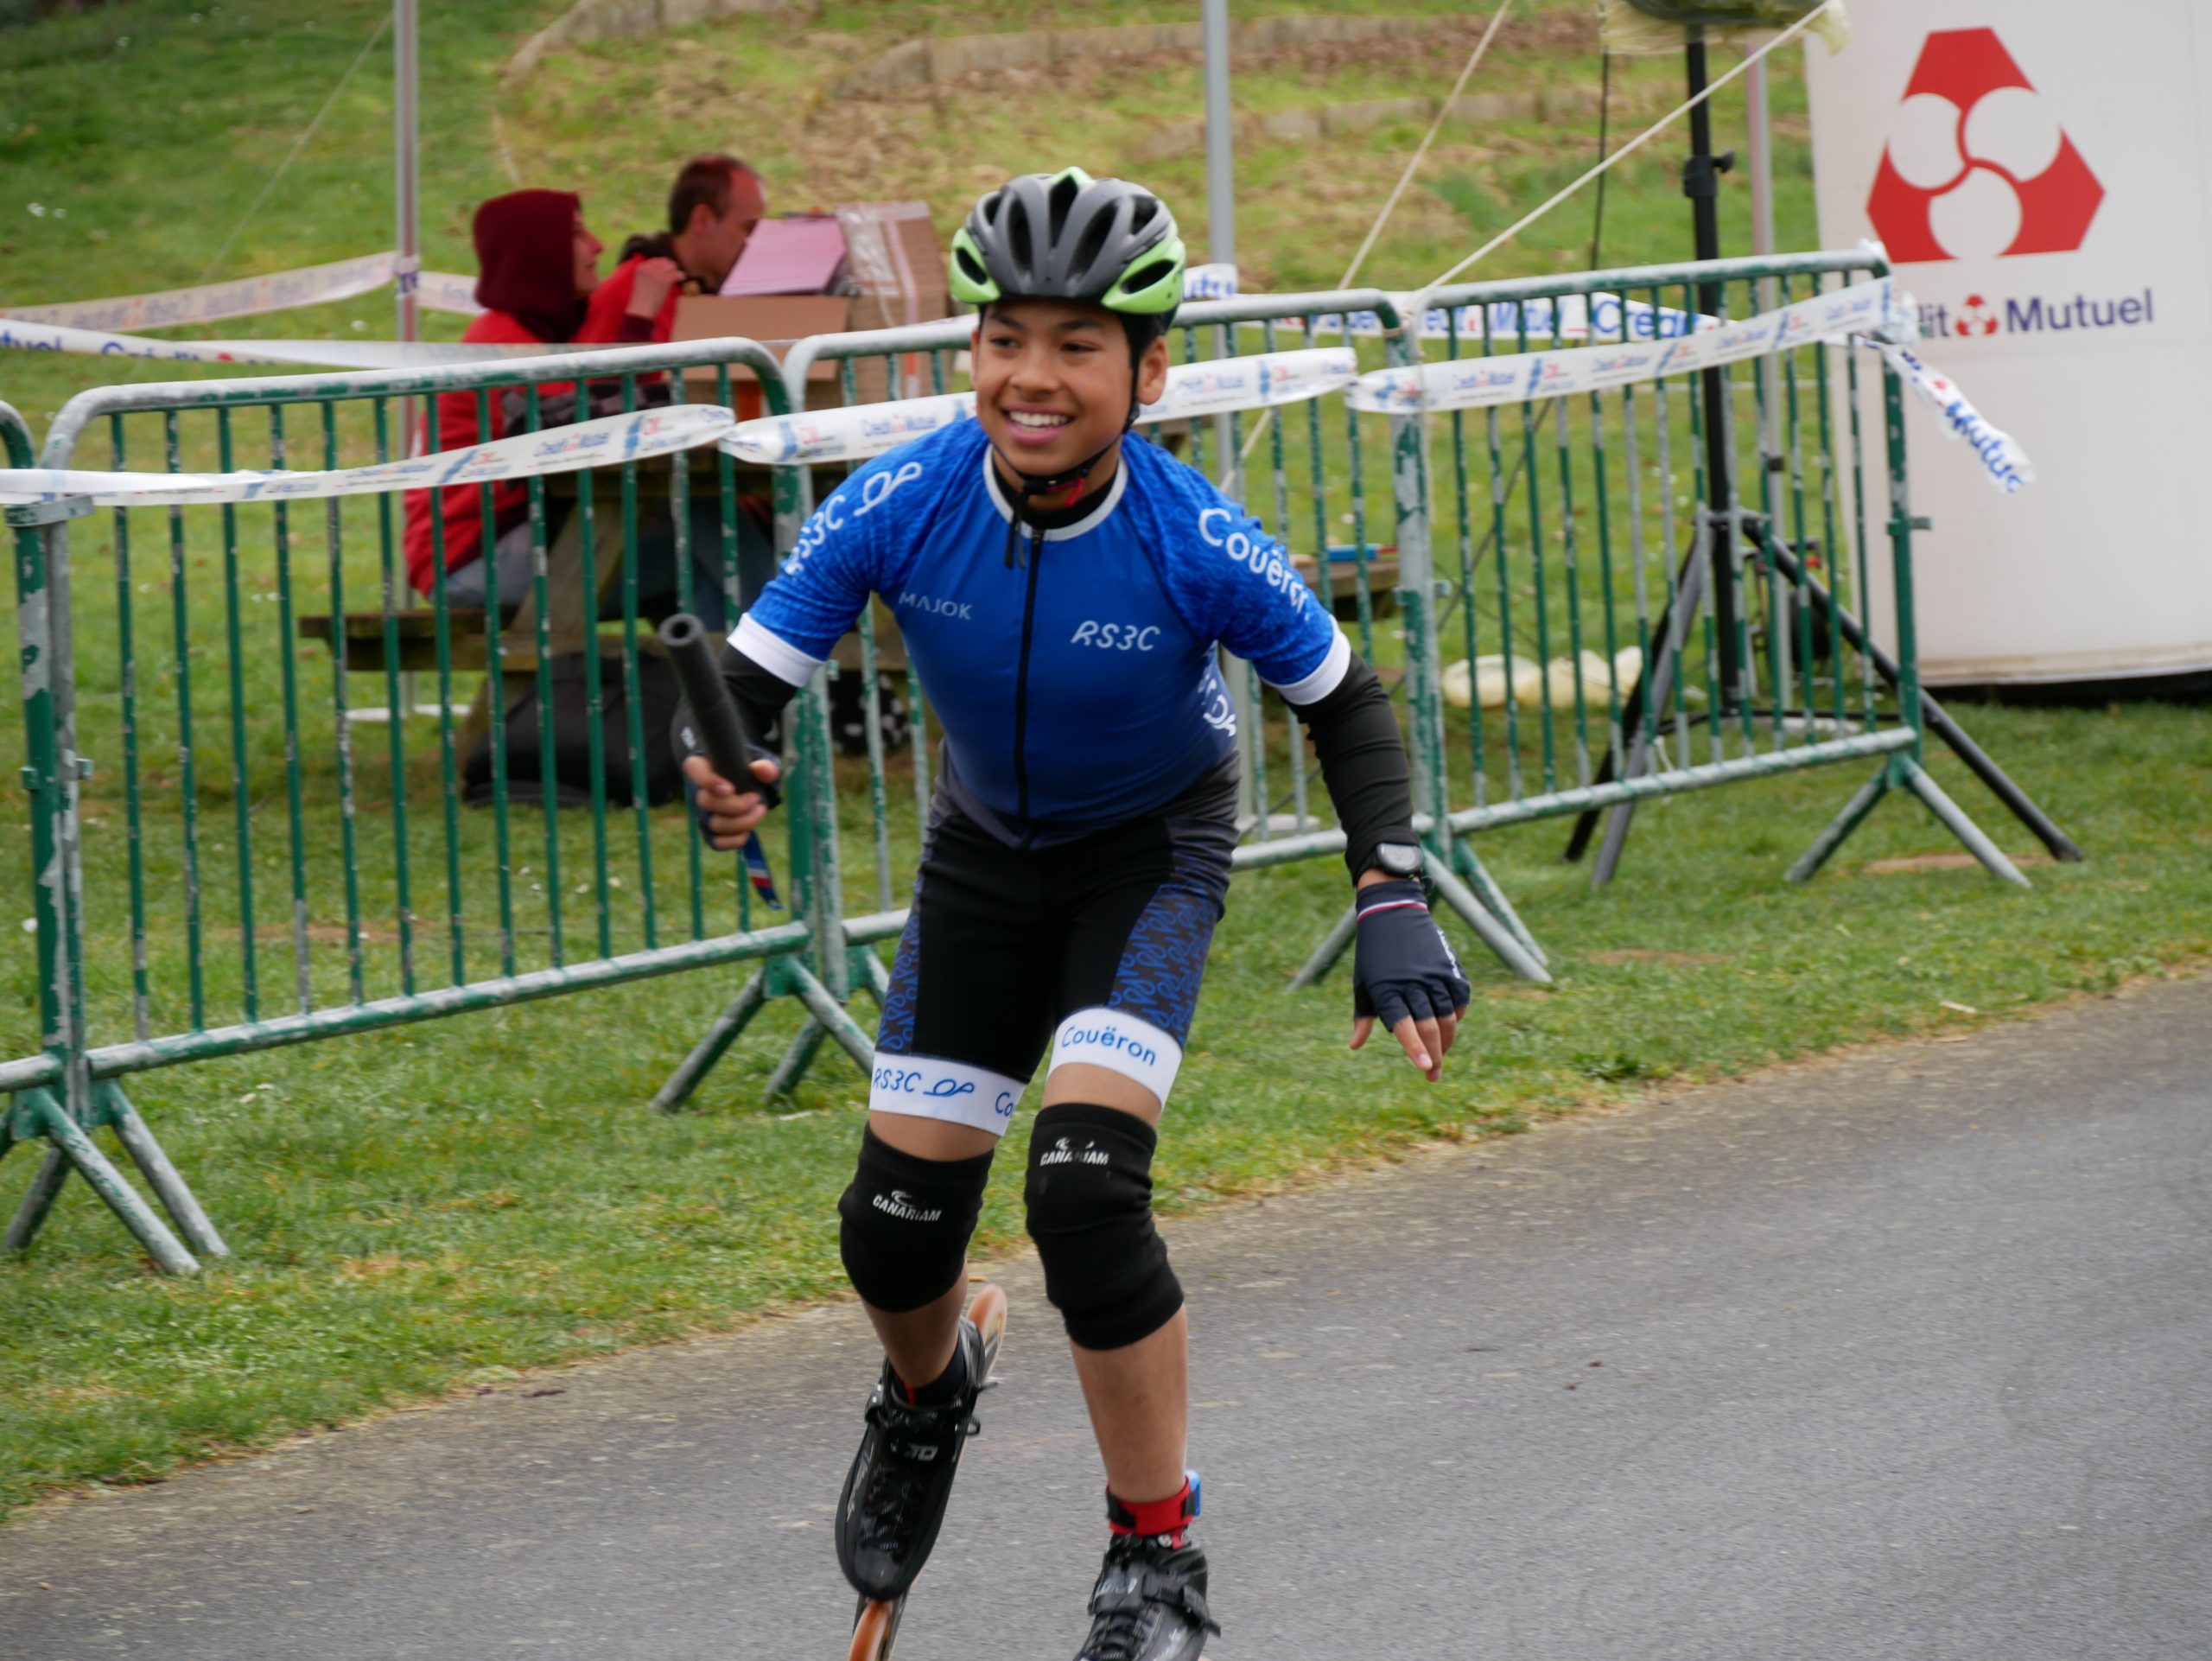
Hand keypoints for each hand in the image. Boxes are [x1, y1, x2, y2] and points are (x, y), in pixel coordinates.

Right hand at [626, 256, 683, 318]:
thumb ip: (648, 273)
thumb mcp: (641, 281)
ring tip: (678, 275)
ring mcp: (657, 272)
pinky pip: (676, 274)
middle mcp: (649, 267)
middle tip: (673, 271)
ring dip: (675, 270)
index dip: (662, 264)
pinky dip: (680, 276)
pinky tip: (682, 278)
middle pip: (663, 261)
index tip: (666, 268)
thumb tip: (662, 269)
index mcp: (641, 267)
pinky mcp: (665, 279)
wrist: (642, 308)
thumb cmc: (641, 299)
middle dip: (669, 266)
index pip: (655, 260)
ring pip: (671, 266)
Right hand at [681, 752, 780, 848]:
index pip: (694, 769)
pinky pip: (716, 843)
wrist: (750, 786)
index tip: (730, 789)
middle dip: (736, 805)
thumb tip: (763, 770)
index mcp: (704, 766)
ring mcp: (703, 813)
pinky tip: (748, 831)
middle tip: (756, 798)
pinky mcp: (710, 831)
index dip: (708, 781)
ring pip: (714, 824)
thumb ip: (764, 764)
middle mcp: (698, 791)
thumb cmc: (749, 769)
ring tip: (760, 811)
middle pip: (706, 802)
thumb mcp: (760, 761)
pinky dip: (734, 841)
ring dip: (742, 822)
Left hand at [1348, 879, 1471, 1081]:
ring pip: (1447, 1016)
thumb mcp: (1363, 984)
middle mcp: (1412, 983)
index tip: (1425, 1067)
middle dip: (1434, 1055)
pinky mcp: (1449, 967)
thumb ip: (1363, 1017)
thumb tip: (1355, 1046)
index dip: (1415, 1048)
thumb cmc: (1374, 955)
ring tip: (1439, 1055)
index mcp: (1386, 990)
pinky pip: (1459, 999)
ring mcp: (1433, 974)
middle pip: (1429, 1026)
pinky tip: (1449, 1025)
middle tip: (1433, 1075)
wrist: (1393, 913)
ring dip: (1446, 1040)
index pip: (1403, 1026)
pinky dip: (1456, 1015)